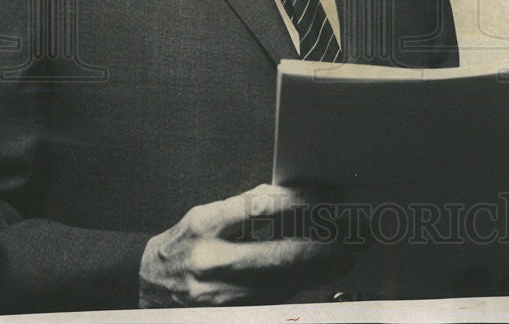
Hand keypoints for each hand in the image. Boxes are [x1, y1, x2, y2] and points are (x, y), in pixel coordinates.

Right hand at [139, 184, 352, 306]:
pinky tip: (324, 271)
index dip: (305, 202)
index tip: (333, 198)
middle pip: (282, 254)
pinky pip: (278, 298)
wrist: (149, 284)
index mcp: (207, 224)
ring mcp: (222, 295)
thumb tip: (302, 197)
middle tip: (358, 233)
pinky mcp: (232, 314)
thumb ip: (251, 206)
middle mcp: (213, 261)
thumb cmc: (186, 242)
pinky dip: (305, 283)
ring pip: (286, 282)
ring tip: (352, 251)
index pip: (263, 208)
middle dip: (328, 244)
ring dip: (325, 268)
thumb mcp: (209, 213)